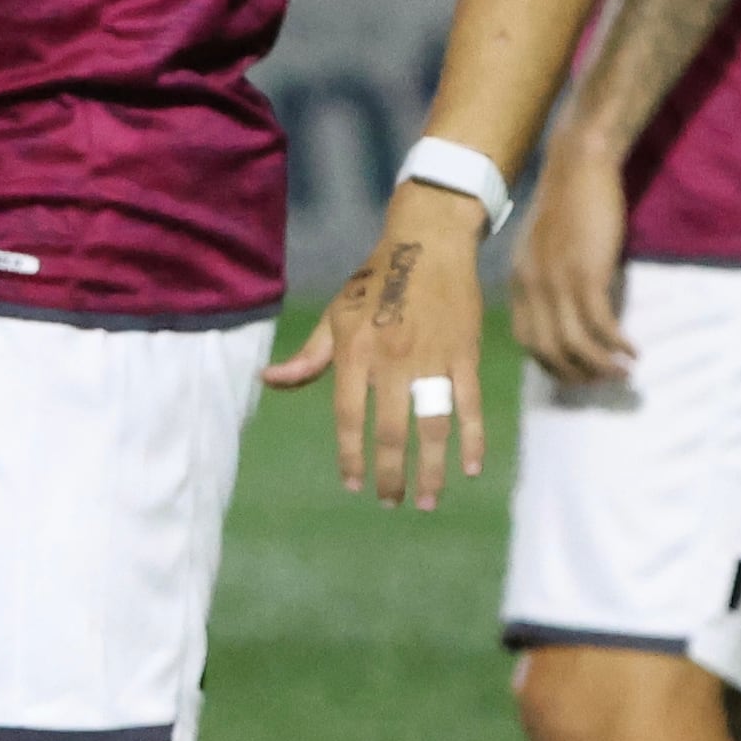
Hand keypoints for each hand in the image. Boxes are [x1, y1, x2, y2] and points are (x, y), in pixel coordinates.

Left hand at [260, 186, 492, 507]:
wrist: (428, 240)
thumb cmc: (375, 278)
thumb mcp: (336, 312)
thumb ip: (309, 356)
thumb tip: (268, 381)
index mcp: (355, 350)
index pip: (348, 416)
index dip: (350, 455)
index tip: (354, 484)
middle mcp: (391, 358)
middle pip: (390, 432)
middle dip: (389, 475)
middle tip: (390, 501)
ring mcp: (432, 357)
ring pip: (432, 426)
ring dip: (431, 470)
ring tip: (427, 500)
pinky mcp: (464, 353)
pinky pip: (470, 405)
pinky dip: (472, 439)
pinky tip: (470, 468)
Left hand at [508, 140, 634, 387]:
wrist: (578, 165)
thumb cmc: (568, 200)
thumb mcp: (544, 246)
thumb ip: (547, 277)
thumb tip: (569, 310)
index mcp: (519, 282)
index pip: (527, 341)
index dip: (553, 364)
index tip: (578, 372)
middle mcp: (532, 288)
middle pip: (550, 351)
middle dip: (578, 375)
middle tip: (604, 381)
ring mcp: (558, 283)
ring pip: (576, 345)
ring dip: (601, 367)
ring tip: (624, 372)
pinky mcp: (587, 274)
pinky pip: (601, 325)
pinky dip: (618, 345)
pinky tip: (634, 351)